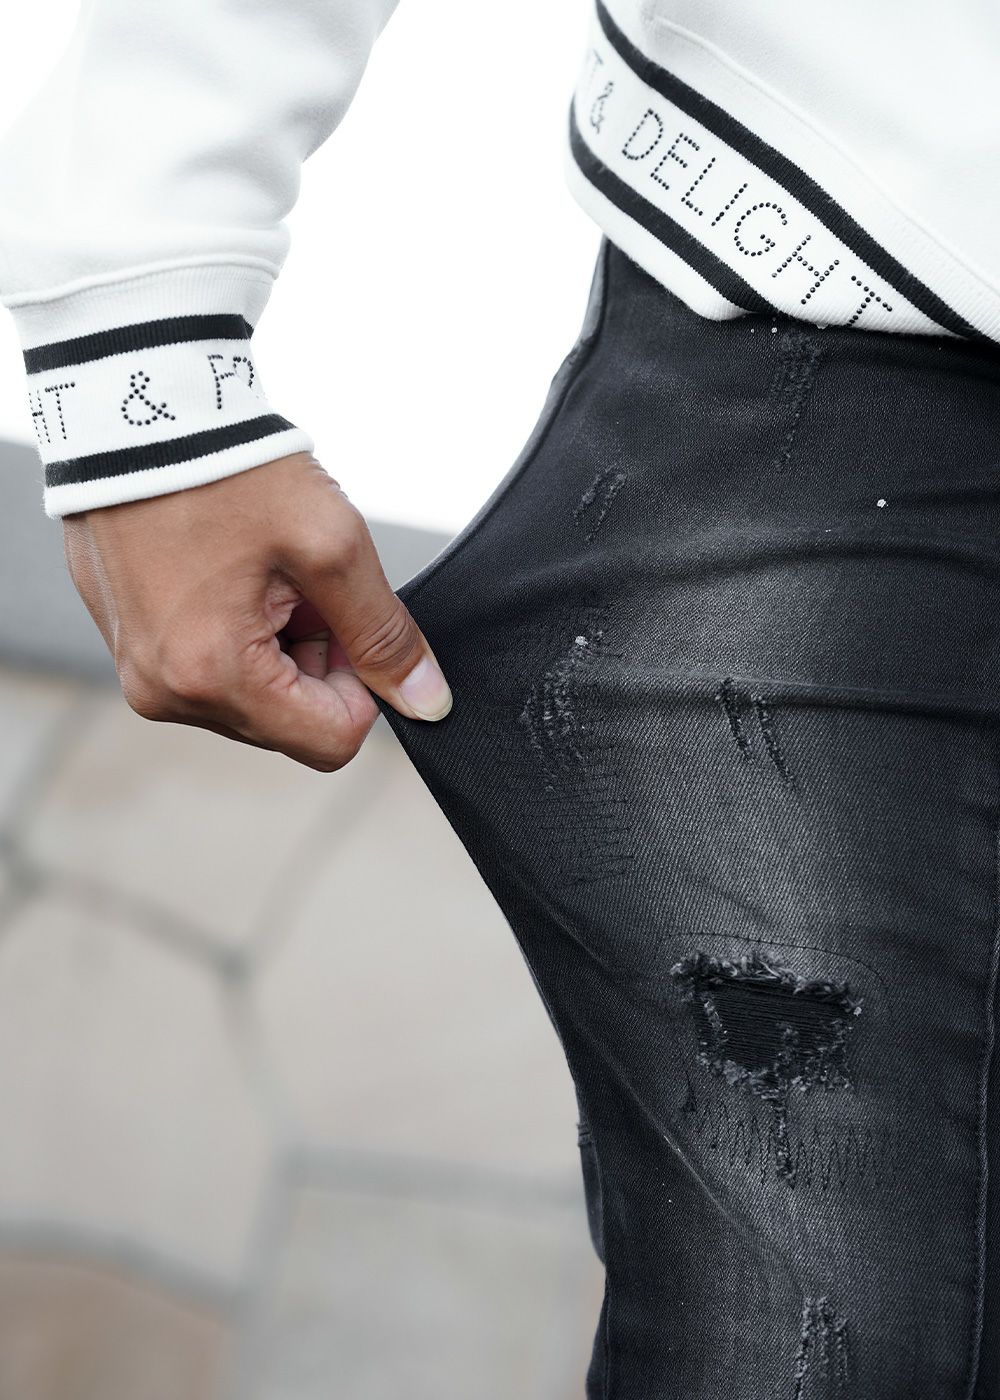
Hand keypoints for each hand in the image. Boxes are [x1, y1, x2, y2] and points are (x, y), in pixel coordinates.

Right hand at [61, 451, 452, 770]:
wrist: (137, 404)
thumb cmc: (231, 468)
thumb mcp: (331, 547)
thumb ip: (384, 635)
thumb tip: (427, 704)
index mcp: (211, 678)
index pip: (331, 742)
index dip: (363, 685)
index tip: (349, 617)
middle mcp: (164, 694)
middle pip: (289, 723)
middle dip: (316, 658)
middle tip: (302, 581)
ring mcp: (138, 670)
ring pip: (252, 697)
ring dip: (277, 643)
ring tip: (261, 568)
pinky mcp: (125, 642)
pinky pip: (205, 667)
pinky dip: (234, 629)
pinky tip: (227, 567)